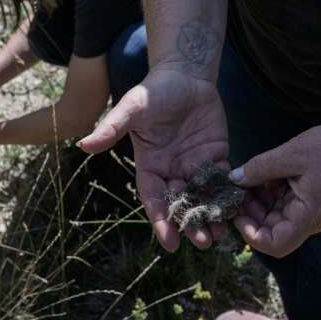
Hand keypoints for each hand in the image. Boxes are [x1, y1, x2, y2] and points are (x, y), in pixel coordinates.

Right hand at [78, 68, 229, 250]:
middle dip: (191, 224)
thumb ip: (112, 128)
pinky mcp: (215, 156)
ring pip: (203, 197)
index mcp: (150, 166)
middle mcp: (172, 170)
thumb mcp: (132, 108)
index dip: (161, 221)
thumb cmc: (153, 92)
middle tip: (204, 242)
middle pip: (181, 204)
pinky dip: (229, 194)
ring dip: (212, 216)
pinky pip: (223, 179)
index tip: (170, 243)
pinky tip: (237, 209)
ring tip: (222, 234)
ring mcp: (194, 165)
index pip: (155, 199)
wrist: (183, 75)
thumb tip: (83, 144)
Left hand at [231, 119, 320, 257]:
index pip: (277, 245)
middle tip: (237, 190)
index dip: (252, 235)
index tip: (238, 214)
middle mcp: (310, 220)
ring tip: (250, 178)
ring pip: (275, 217)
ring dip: (259, 201)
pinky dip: (270, 193)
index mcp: (309, 215)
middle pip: (272, 230)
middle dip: (251, 212)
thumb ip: (259, 168)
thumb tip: (234, 180)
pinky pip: (284, 205)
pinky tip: (263, 175)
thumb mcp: (290, 153)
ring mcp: (310, 212)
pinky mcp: (309, 202)